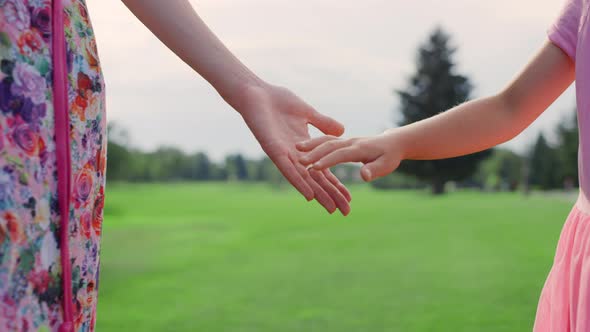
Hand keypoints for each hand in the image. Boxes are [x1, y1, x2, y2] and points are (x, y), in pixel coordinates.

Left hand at [234, 83, 351, 214]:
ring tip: (331, 209)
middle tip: (346, 212)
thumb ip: (323, 123)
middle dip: (331, 196)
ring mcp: (284, 155)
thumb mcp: (308, 113)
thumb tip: (342, 131)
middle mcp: (294, 156)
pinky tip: (309, 196)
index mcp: (303, 149)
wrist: (256, 92)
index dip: (335, 184)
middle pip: (315, 180)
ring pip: (303, 179)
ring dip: (318, 195)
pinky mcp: (273, 150)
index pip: (322, 170)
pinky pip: (287, 170)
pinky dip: (299, 183)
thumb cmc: (278, 101)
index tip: (349, 197)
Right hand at [297, 131, 402, 181]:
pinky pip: (326, 140)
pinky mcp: (341, 141)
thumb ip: (374, 170)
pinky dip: (314, 143)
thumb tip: (364, 176)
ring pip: (325, 140)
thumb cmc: (391, 155)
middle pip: (329, 146)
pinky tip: (304, 149)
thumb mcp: (387, 164)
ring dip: (311, 145)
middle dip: (314, 153)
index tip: (315, 169)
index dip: (328, 161)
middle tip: (301, 162)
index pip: (341, 154)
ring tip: (297, 150)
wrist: (395, 141)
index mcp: (359, 148)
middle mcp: (349, 142)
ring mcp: (344, 140)